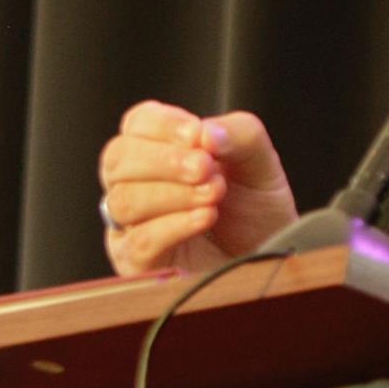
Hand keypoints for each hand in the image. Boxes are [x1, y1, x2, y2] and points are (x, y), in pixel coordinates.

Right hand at [98, 99, 296, 279]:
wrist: (270, 254)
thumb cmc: (256, 207)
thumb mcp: (259, 161)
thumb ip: (238, 135)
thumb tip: (205, 134)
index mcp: (158, 148)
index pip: (138, 123)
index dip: (163, 125)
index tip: (197, 135)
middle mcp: (135, 183)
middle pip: (118, 159)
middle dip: (165, 161)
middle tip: (205, 168)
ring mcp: (131, 224)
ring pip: (125, 200)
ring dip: (174, 194)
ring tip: (215, 195)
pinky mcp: (137, 263)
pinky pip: (140, 241)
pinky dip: (175, 225)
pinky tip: (205, 218)